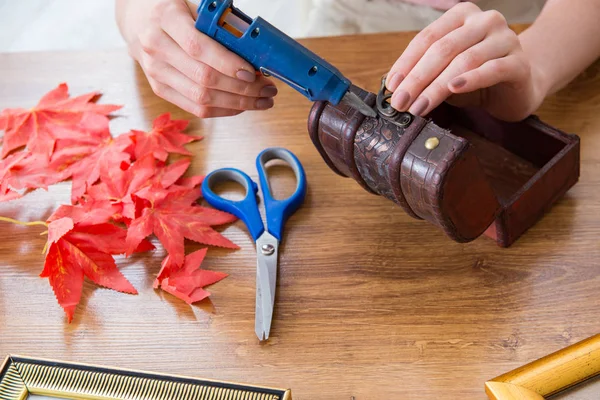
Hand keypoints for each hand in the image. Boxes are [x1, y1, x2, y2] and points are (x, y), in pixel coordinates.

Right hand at [117, 0, 276, 117]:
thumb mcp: (193, 5)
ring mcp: (155, 72)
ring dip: (237, 103)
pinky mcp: (160, 89)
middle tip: (268, 89)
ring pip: (201, 98)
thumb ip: (218, 23)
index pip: (198, 48)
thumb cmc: (173, 9)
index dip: (227, 63)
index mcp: (165, 19)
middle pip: (203, 78)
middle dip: (241, 88)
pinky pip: (195, 108)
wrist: (137, 18)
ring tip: (261, 100)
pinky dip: (223, 109)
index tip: (253, 72)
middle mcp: (156, 47)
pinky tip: (242, 105)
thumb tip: (254, 49)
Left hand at [386, 3, 545, 121]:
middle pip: (443, 49)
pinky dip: (471, 80)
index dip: (406, 63)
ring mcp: (505, 39)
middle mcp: (485, 21)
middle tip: (400, 102)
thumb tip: (396, 89)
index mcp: (462, 16)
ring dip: (436, 87)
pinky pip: (492, 69)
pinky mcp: (519, 62)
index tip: (391, 86)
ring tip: (419, 107)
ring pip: (464, 61)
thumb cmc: (477, 79)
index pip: (427, 37)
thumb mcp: (445, 74)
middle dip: (417, 78)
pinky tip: (453, 89)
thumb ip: (425, 74)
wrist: (519, 87)